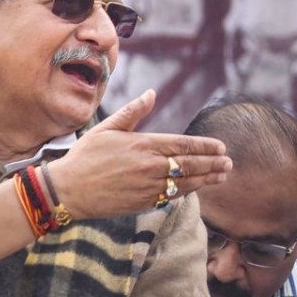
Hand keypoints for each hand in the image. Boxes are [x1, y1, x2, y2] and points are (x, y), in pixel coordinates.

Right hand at [48, 90, 231, 218]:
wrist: (67, 190)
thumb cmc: (85, 157)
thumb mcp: (107, 128)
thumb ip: (133, 112)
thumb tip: (151, 94)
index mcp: (144, 145)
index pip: (184, 144)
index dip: (205, 146)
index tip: (221, 147)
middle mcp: (150, 166)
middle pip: (191, 164)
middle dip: (213, 163)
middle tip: (229, 162)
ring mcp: (149, 186)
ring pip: (186, 182)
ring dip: (207, 179)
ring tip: (223, 175)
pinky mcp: (144, 203)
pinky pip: (173, 196)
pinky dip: (188, 192)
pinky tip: (199, 188)